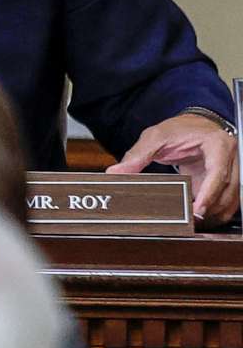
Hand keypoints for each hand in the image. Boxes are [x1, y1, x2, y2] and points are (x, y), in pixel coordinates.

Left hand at [111, 112, 239, 227]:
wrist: (194, 125)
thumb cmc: (180, 129)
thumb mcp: (156, 137)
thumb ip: (137, 156)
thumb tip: (116, 172)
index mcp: (218, 144)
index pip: (218, 173)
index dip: (208, 194)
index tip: (197, 209)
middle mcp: (231, 157)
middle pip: (228, 190)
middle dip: (209, 208)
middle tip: (188, 221)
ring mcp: (232, 170)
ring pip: (230, 199)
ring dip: (213, 213)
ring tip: (190, 222)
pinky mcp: (227, 181)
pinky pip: (227, 201)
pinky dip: (214, 212)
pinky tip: (197, 217)